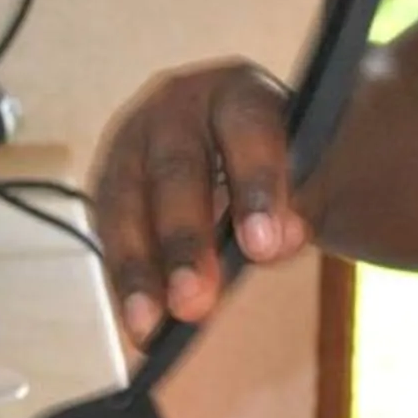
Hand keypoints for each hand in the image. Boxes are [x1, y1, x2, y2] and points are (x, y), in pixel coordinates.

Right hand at [87, 61, 315, 342]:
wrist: (251, 151)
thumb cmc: (284, 162)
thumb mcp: (306, 175)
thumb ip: (297, 206)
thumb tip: (273, 243)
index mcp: (239, 91)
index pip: (248, 132)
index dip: (255, 187)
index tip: (262, 249)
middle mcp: (178, 106)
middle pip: (176, 172)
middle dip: (183, 241)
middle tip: (194, 303)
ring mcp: (135, 141)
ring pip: (128, 203)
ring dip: (137, 269)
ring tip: (150, 326)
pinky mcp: (111, 180)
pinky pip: (110, 230)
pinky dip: (124, 277)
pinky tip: (138, 319)